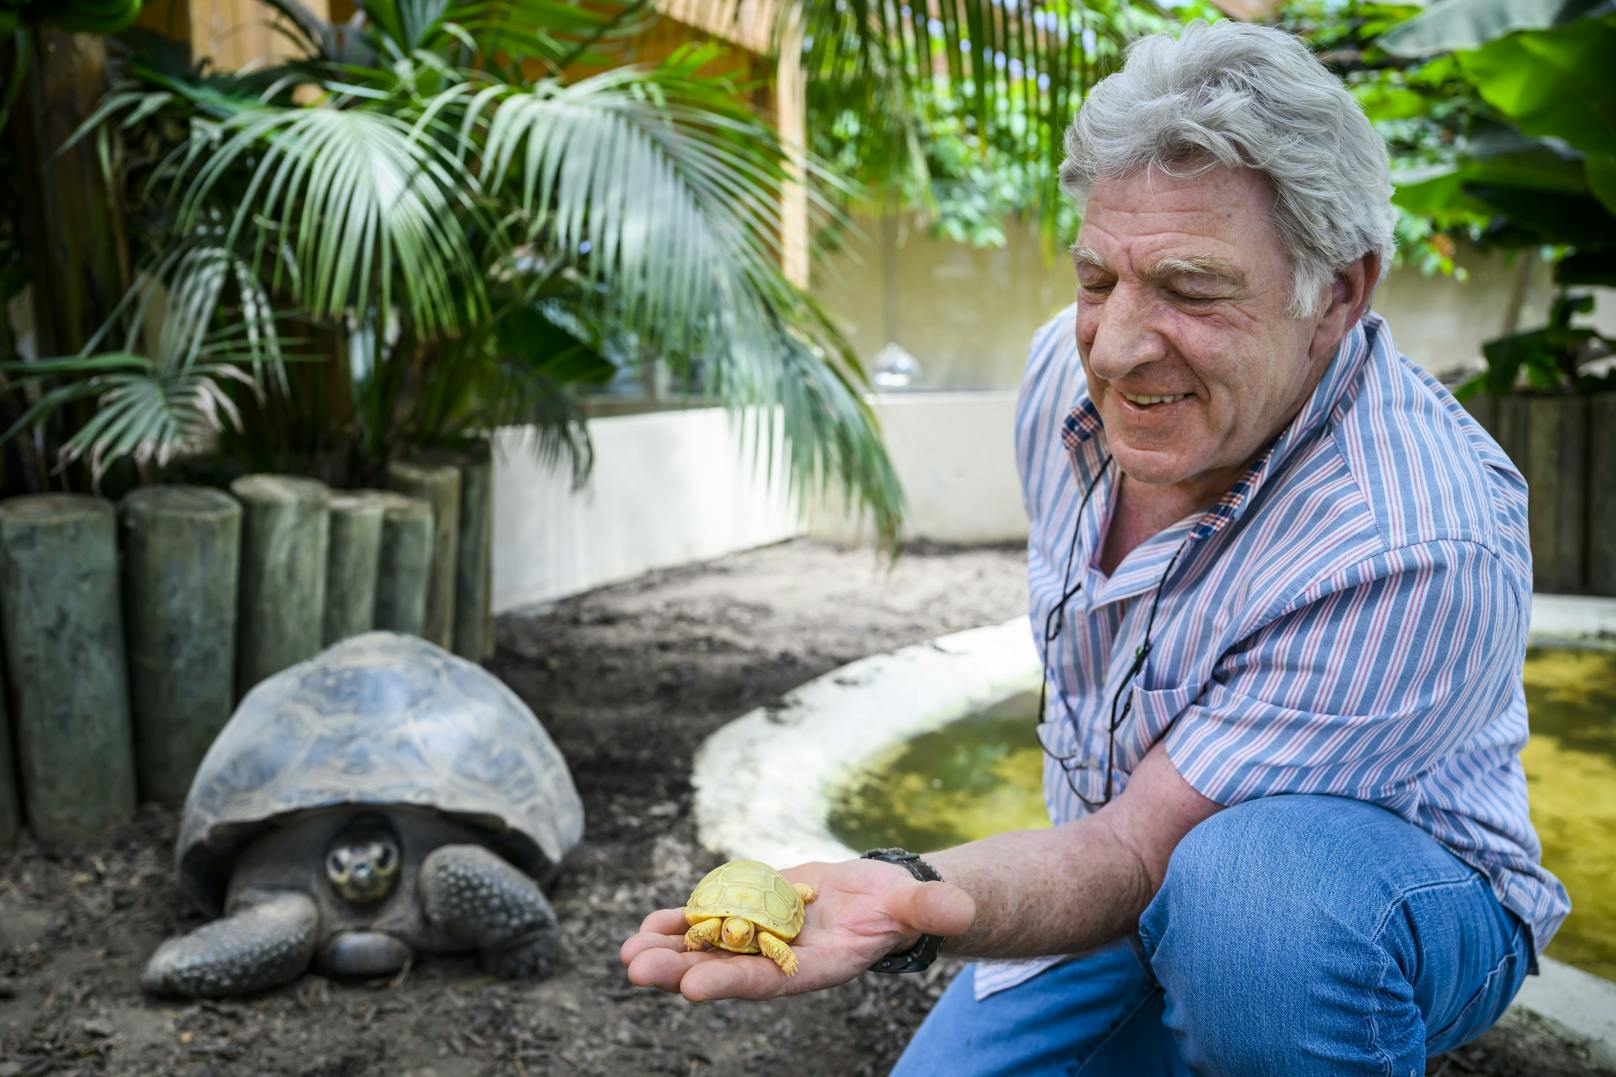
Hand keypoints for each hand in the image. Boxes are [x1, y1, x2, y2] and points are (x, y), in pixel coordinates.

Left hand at [618, 859, 974, 1001]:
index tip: (690, 987)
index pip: (770, 979)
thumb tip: (959, 908)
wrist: (884, 899)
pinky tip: (647, 924)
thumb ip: (930, 909)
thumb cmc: (903, 907)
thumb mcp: (917, 906)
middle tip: (635, 967)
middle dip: (679, 969)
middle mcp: (784, 958)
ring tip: (627, 952)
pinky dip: (680, 922)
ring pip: (709, 948)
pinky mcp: (755, 913)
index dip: (731, 981)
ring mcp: (764, 937)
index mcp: (818, 965)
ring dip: (668, 950)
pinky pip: (711, 921)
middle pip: (726, 968)